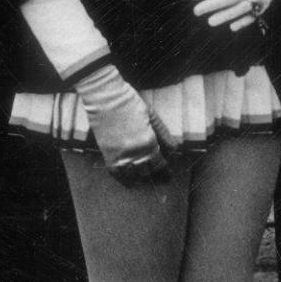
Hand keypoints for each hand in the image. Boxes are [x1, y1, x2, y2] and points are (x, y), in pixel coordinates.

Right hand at [75, 64, 169, 183]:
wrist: (106, 98)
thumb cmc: (130, 103)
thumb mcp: (151, 116)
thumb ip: (164, 134)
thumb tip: (174, 149)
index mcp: (149, 142)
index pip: (159, 164)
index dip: (164, 171)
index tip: (167, 175)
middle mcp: (136, 153)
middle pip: (147, 172)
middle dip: (153, 175)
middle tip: (158, 178)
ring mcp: (120, 155)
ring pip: (133, 175)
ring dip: (139, 178)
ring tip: (144, 178)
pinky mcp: (108, 155)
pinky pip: (116, 173)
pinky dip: (123, 179)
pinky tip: (128, 182)